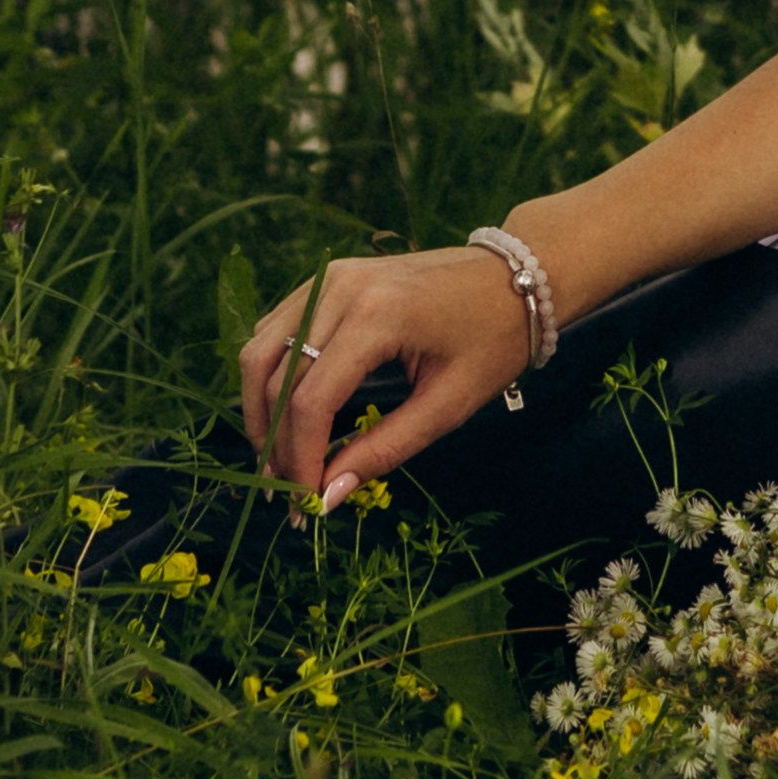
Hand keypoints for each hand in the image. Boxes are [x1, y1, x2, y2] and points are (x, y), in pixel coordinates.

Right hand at [241, 246, 535, 503]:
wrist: (517, 277)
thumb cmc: (494, 341)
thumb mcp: (449, 405)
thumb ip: (384, 449)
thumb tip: (328, 495)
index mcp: (379, 316)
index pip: (311, 400)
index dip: (299, 457)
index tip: (304, 501)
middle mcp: (342, 288)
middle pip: (276, 375)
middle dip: (273, 440)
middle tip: (281, 489)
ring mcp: (330, 277)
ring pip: (262, 348)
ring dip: (261, 407)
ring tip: (278, 456)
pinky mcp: (328, 277)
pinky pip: (277, 328)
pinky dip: (272, 373)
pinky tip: (288, 412)